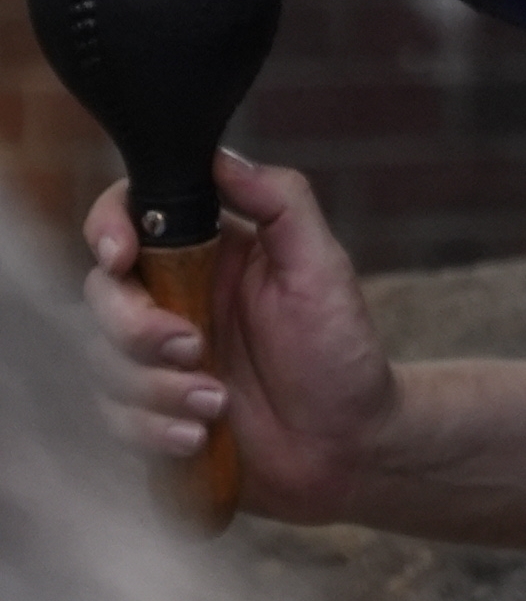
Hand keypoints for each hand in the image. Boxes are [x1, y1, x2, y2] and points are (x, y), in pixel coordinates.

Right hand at [81, 150, 398, 521]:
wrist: (349, 445)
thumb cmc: (340, 351)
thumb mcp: (322, 268)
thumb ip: (281, 203)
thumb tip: (223, 155)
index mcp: (208, 253)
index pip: (131, 219)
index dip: (108, 229)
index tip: (120, 255)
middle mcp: (172, 299)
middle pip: (102, 295)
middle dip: (136, 328)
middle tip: (196, 348)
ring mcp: (155, 359)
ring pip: (102, 361)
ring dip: (156, 388)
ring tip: (218, 404)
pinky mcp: (148, 412)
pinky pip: (113, 419)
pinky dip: (152, 429)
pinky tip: (198, 436)